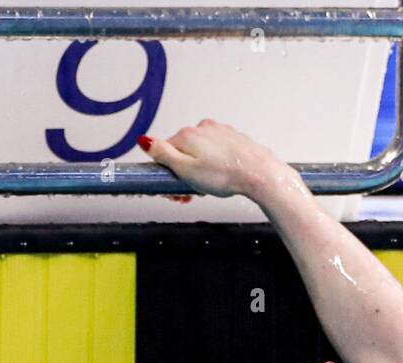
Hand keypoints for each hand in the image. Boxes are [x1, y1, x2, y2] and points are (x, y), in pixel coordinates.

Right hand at [138, 119, 298, 202]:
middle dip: (183, 173)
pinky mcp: (233, 138)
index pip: (164, 152)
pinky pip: (216, 152)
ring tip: (208, 188)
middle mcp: (202, 128)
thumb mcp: (185, 170)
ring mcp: (220, 131)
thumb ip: (162, 154)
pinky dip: (214, 164)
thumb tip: (143, 140)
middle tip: (190, 194)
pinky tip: (221, 178)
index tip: (174, 189)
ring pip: (200, 152)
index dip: (167, 173)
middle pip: (182, 151)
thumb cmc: (224, 176)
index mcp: (187, 135)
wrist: (259, 174)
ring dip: (198, 170)